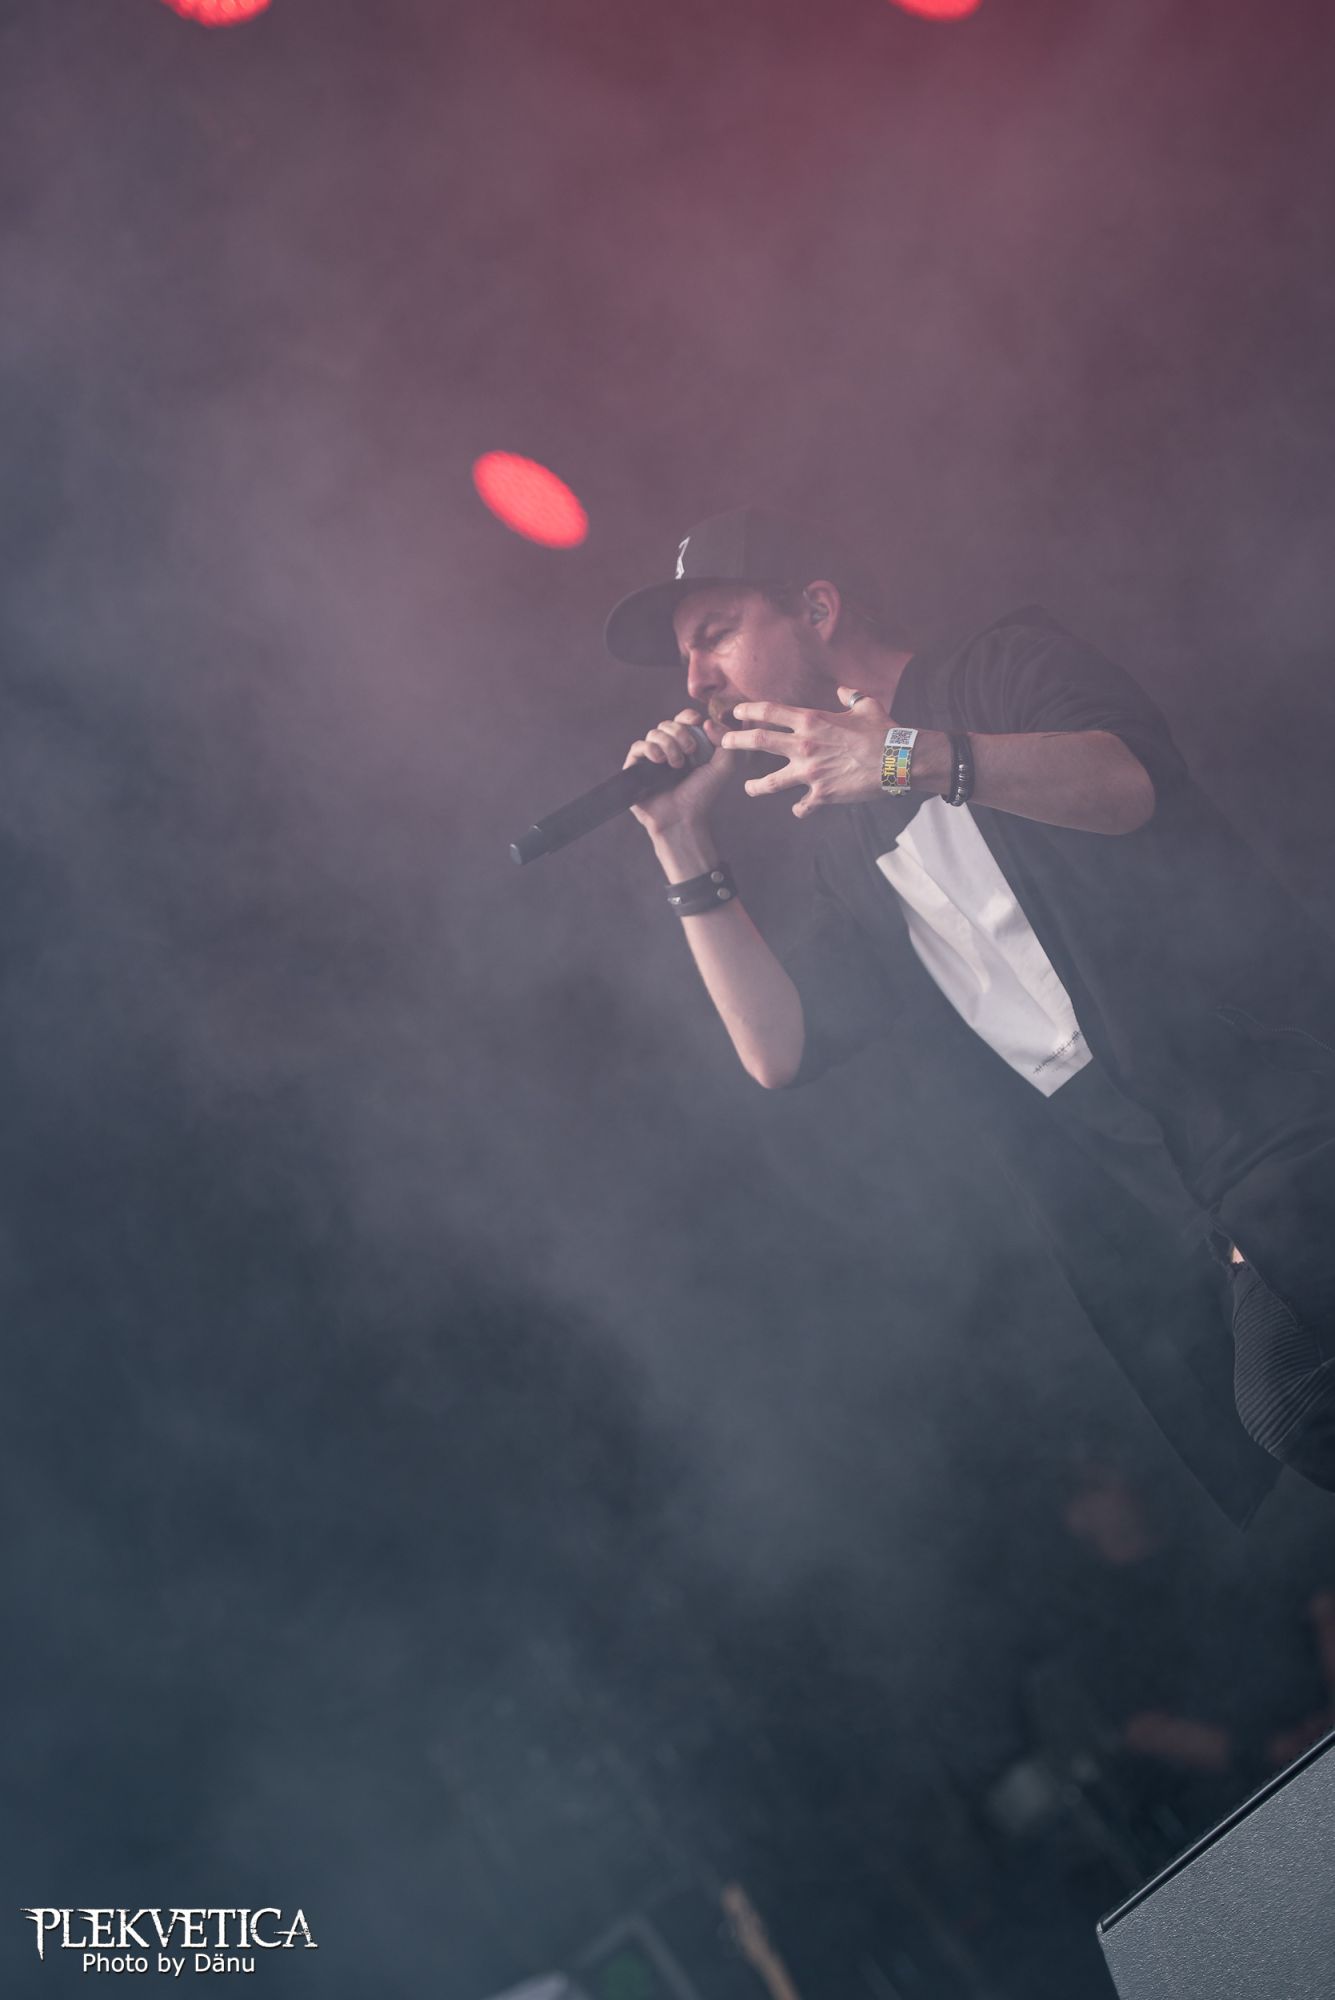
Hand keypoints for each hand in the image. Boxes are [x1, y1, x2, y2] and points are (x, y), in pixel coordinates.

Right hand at [623, 708, 734, 835]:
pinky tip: (659, 760)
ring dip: (668, 744)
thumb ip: (724, 741)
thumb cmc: (702, 796)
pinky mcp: (635, 767)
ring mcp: (651, 758)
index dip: (688, 717)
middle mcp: (667, 749)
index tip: (696, 722)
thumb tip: (707, 720)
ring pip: (654, 733)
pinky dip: (649, 748)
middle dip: (680, 733)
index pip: (683, 720)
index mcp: (686, 746)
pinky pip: (638, 746)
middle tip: (690, 751)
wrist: (682, 818)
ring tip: (676, 764)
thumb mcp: (723, 768)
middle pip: (668, 723)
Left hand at [721, 687, 891, 819]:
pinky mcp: (821, 794)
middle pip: (758, 741)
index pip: (770, 712)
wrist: (898, 760)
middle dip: (735, 741)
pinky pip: (802, 806)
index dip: (749, 711)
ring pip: (769, 783)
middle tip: (724, 743)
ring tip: (749, 788)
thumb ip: (850, 696)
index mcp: (812, 721)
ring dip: (755, 786)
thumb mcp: (866, 705)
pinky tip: (800, 809)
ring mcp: (810, 772)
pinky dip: (800, 808)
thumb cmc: (884, 731)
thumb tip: (843, 690)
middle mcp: (804, 745)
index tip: (737, 712)